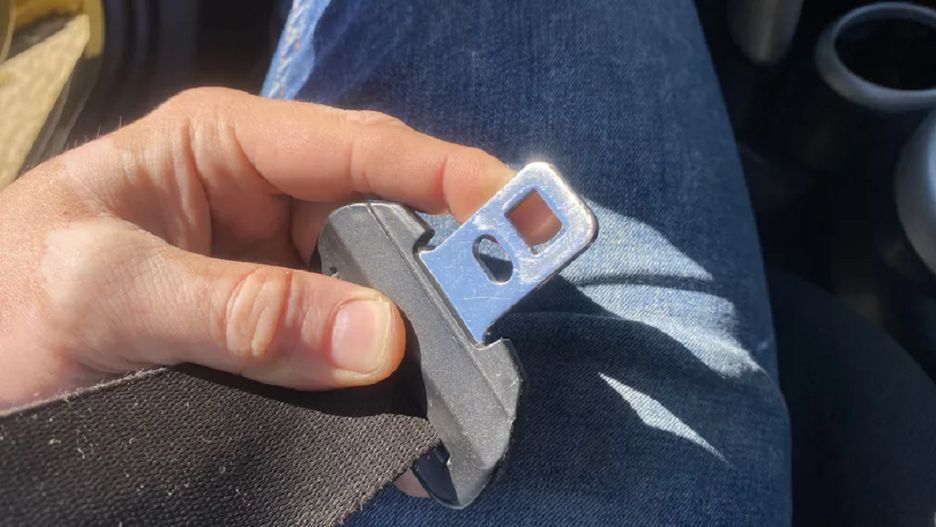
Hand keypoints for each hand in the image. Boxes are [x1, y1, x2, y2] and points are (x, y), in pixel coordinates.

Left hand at [0, 87, 548, 409]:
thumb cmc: (5, 305)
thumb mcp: (108, 294)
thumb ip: (238, 312)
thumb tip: (380, 338)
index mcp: (226, 147)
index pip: (358, 148)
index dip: (445, 173)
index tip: (517, 210)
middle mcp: (264, 200)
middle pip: (383, 221)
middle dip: (443, 264)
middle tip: (497, 315)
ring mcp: (274, 269)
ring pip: (373, 290)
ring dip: (418, 328)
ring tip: (464, 371)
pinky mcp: (275, 331)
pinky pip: (345, 347)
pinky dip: (381, 379)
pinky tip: (407, 409)